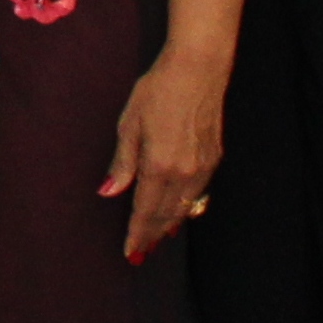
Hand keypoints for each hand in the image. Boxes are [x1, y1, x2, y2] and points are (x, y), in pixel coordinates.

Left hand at [98, 43, 229, 260]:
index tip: (130, 252)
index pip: (144, 211)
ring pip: (184, 208)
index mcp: (159, 165)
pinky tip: (178, 212)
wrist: (198, 69)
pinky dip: (185, 208)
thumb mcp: (129, 124)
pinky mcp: (214, 158)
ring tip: (156, 239)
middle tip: (140, 254)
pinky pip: (197, 194)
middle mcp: (184, 173)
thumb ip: (122, 163)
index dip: (136, 233)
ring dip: (169, 225)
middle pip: (165, 215)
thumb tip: (108, 192)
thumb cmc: (158, 90)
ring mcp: (203, 167)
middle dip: (152, 236)